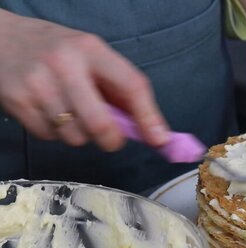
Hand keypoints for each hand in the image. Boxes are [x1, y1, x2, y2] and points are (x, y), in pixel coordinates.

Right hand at [0, 10, 169, 150]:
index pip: (131, 85)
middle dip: (111, 140)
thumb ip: (120, 89)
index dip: (149, 117)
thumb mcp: (91, 57)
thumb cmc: (57, 52)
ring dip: (80, 135)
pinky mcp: (18, 102)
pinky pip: (50, 137)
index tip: (159, 139)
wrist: (0, 39)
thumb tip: (152, 129)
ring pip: (76, 136)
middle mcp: (65, 64)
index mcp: (92, 50)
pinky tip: (49, 111)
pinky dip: (55, 133)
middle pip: (100, 123)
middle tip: (111, 138)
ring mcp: (39, 84)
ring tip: (70, 112)